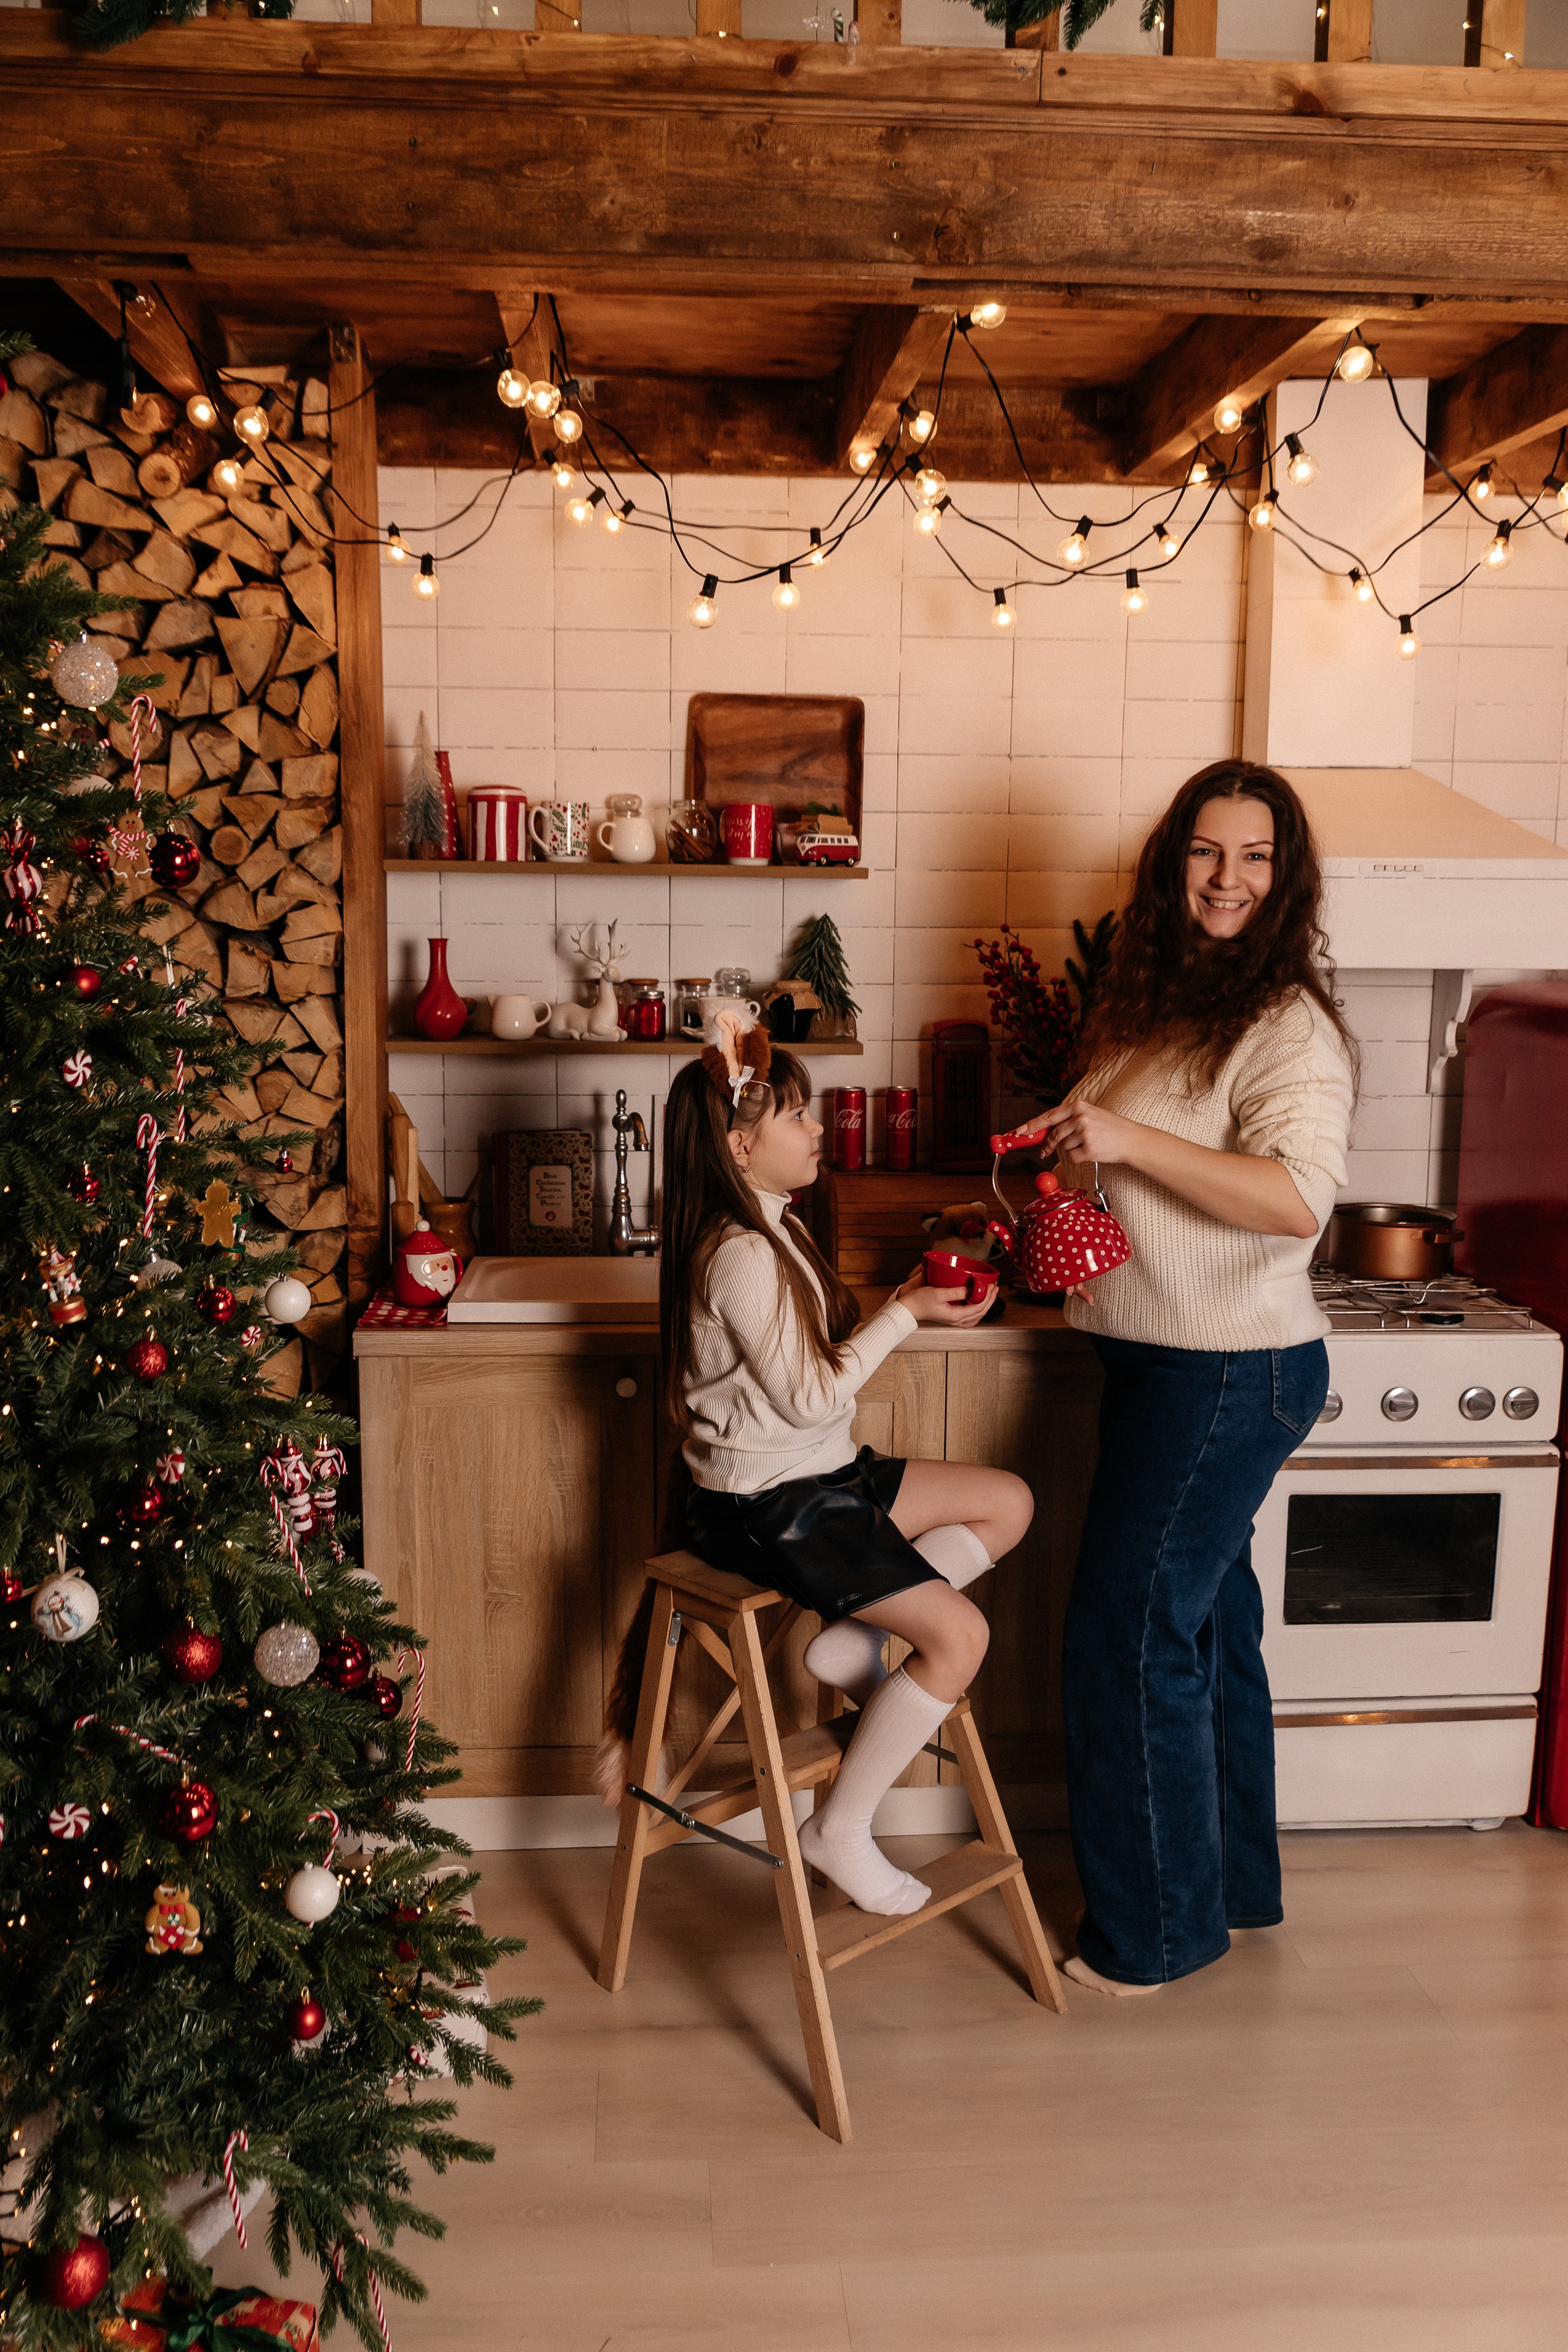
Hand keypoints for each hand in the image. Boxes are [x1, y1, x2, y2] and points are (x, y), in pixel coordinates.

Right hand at [892, 1268, 992, 1327]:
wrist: (908, 1309)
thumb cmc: (919, 1301)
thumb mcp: (938, 1293)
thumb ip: (956, 1291)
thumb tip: (973, 1289)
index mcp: (955, 1316)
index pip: (979, 1307)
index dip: (988, 1296)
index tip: (992, 1284)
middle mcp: (957, 1320)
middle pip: (980, 1312)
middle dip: (990, 1299)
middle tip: (995, 1287)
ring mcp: (954, 1320)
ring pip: (976, 1316)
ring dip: (985, 1305)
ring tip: (990, 1294)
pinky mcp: (950, 1317)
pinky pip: (969, 1317)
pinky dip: (977, 1310)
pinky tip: (977, 1303)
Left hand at [1021, 1099, 1143, 1170]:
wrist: (1131, 1140)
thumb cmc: (1110, 1128)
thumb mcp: (1090, 1115)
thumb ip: (1068, 1120)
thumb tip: (1044, 1132)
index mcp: (1079, 1106)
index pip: (1049, 1116)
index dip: (1032, 1125)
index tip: (1019, 1132)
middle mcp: (1080, 1118)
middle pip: (1053, 1134)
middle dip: (1047, 1144)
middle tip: (1044, 1151)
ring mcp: (1085, 1134)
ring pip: (1062, 1147)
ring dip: (1070, 1149)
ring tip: (1086, 1144)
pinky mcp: (1089, 1149)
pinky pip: (1071, 1157)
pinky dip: (1077, 1158)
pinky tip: (1090, 1152)